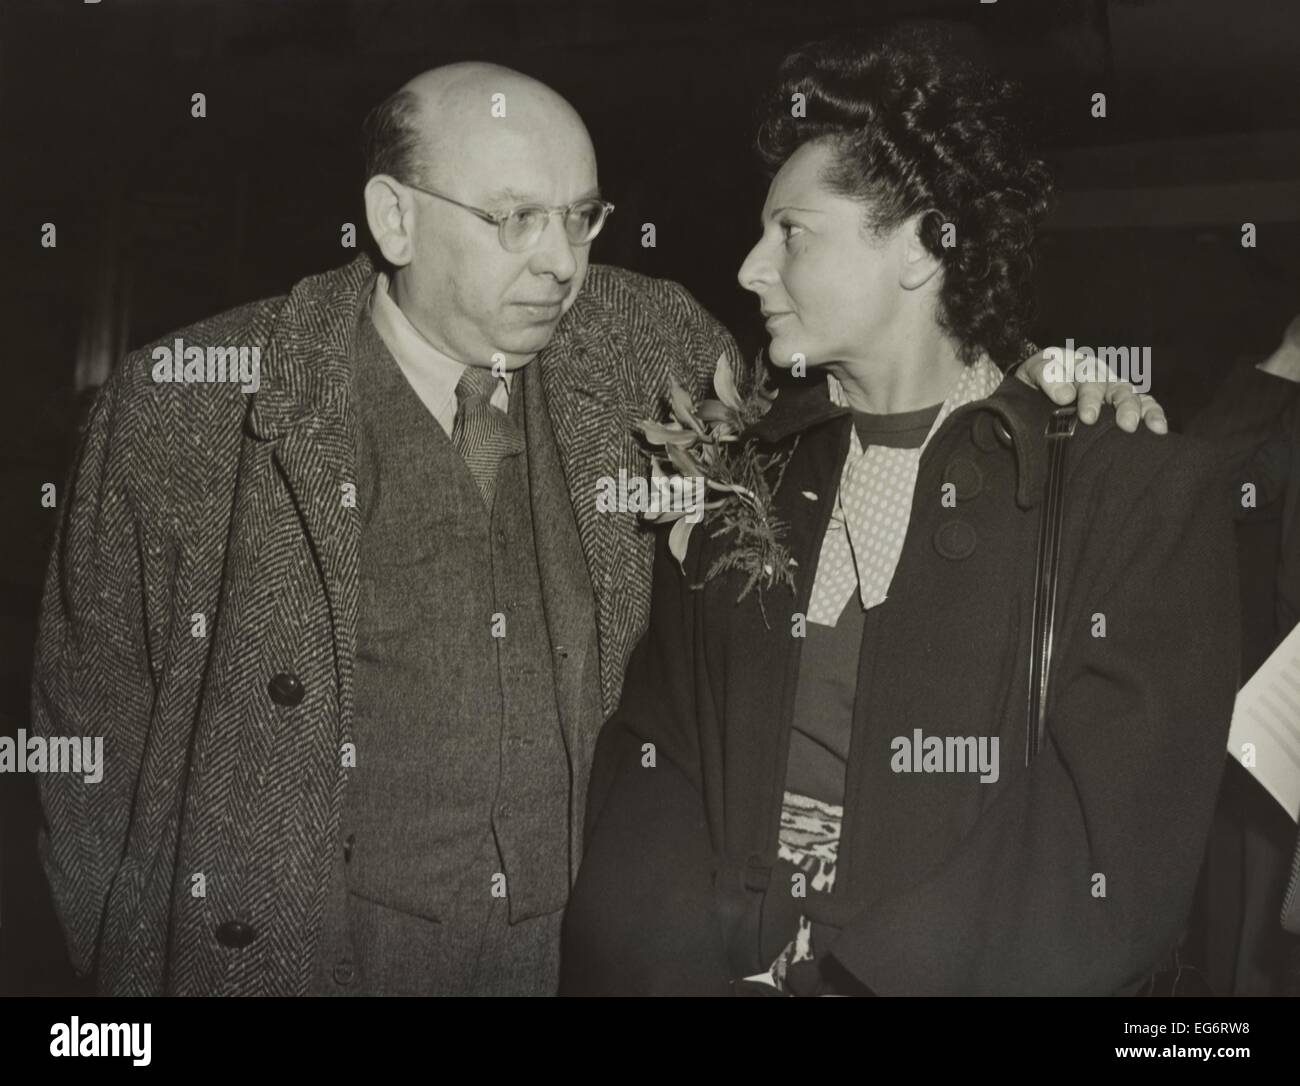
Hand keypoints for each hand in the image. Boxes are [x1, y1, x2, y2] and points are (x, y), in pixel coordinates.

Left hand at [1016, 347, 1167, 433]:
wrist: (1038, 387)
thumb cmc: (1038, 380)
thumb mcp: (1034, 370)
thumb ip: (1046, 375)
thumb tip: (1065, 395)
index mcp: (1078, 364)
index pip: (1084, 375)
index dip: (1085, 394)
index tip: (1079, 411)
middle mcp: (1100, 375)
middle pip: (1110, 386)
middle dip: (1112, 404)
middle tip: (1107, 421)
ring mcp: (1114, 388)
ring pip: (1129, 395)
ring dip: (1133, 410)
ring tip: (1131, 426)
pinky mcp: (1125, 402)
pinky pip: (1145, 404)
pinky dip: (1153, 413)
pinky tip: (1158, 428)